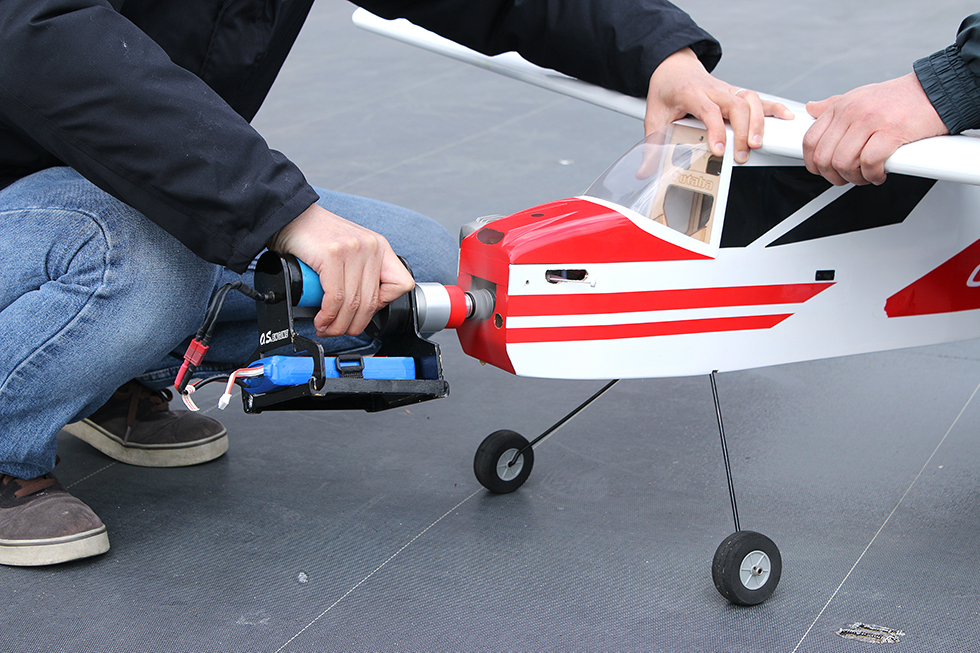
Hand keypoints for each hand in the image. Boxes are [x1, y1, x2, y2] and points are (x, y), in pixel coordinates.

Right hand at [267, 203, 414, 337]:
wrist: (291, 217)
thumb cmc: (317, 237)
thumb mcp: (351, 251)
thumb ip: (361, 273)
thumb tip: (362, 308)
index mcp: (380, 247)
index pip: (401, 284)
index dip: (383, 305)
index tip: (364, 311)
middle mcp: (371, 247)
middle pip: (372, 301)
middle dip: (354, 325)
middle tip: (338, 331)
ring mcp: (353, 250)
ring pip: (353, 304)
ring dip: (337, 324)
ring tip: (326, 328)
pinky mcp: (332, 255)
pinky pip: (336, 297)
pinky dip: (327, 315)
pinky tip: (320, 319)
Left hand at [645, 48, 792, 162]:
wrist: (673, 67)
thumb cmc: (665, 91)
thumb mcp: (653, 116)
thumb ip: (651, 144)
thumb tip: (644, 171)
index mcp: (691, 93)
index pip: (708, 110)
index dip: (716, 130)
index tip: (720, 149)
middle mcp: (712, 89)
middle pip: (735, 105)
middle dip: (743, 130)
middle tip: (744, 152)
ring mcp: (727, 89)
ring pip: (749, 99)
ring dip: (759, 121)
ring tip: (760, 143)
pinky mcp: (736, 93)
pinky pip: (757, 98)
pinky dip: (773, 106)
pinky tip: (785, 117)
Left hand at [803, 73, 948, 184]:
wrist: (935, 90)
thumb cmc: (899, 97)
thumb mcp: (859, 96)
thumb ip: (833, 105)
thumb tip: (811, 109)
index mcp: (841, 107)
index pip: (810, 140)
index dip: (812, 163)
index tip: (822, 172)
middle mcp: (852, 113)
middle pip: (825, 157)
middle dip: (834, 175)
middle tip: (847, 178)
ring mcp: (870, 122)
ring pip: (844, 163)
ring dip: (854, 178)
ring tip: (866, 177)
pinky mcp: (891, 132)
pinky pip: (869, 163)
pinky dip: (872, 175)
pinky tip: (879, 174)